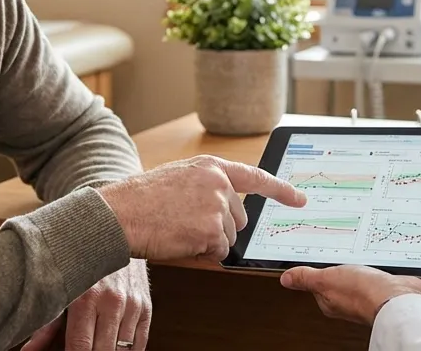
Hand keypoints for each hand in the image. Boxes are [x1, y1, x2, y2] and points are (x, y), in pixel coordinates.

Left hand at [22, 259, 151, 350]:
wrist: (117, 233)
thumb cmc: (81, 264)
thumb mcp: (61, 291)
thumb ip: (45, 327)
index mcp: (86, 298)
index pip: (80, 347)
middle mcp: (113, 302)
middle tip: (82, 347)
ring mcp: (132, 305)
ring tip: (96, 343)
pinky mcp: (146, 307)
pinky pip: (140, 343)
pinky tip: (113, 345)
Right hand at [97, 155, 306, 261]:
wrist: (120, 213)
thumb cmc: (142, 200)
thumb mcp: (179, 178)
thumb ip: (207, 186)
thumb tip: (229, 208)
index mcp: (211, 167)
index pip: (256, 178)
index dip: (281, 190)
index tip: (300, 199)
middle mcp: (219, 183)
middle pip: (240, 219)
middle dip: (220, 228)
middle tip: (187, 224)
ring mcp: (217, 206)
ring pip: (229, 238)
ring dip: (208, 241)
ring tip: (179, 229)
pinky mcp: (212, 230)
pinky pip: (219, 252)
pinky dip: (202, 253)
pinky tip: (180, 240)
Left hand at [280, 265, 420, 325]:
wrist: (397, 298)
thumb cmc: (362, 293)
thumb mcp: (325, 279)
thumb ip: (306, 277)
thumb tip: (286, 279)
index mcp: (328, 301)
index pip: (316, 285)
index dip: (316, 272)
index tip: (316, 262)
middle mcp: (346, 301)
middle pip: (336, 283)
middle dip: (336, 270)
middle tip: (335, 258)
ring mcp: (365, 295)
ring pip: (355, 280)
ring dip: (356, 270)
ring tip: (354, 261)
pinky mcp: (382, 290)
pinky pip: (374, 279)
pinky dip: (373, 272)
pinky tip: (373, 267)